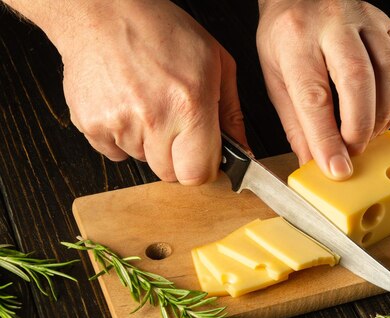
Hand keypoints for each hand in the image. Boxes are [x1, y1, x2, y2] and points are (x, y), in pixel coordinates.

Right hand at [57, 0, 246, 184]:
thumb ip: (232, 112)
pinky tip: (127, 106)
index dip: (203, 167)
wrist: (102, 12)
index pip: (198, 173)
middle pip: (170, 173)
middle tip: (175, 124)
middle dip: (176, 157)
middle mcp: (154, 118)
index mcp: (190, 105)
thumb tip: (242, 149)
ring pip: (143, 161)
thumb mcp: (215, 62)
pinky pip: (114, 153)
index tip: (202, 155)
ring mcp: (119, 124)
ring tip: (148, 105)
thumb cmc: (160, 30)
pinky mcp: (91, 125)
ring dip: (149, 144)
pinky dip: (122, 138)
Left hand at [257, 0, 389, 179]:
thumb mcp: (276, 77)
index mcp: (295, 38)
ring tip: (369, 136)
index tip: (337, 169)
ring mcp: (364, 20)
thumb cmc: (285, 36)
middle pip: (356, 79)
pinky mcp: (387, 26)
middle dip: (360, 126)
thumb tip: (312, 162)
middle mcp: (331, 24)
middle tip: (354, 151)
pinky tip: (383, 116)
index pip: (314, 96)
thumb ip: (296, 123)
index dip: (327, 138)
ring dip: (382, 115)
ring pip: (388, 72)